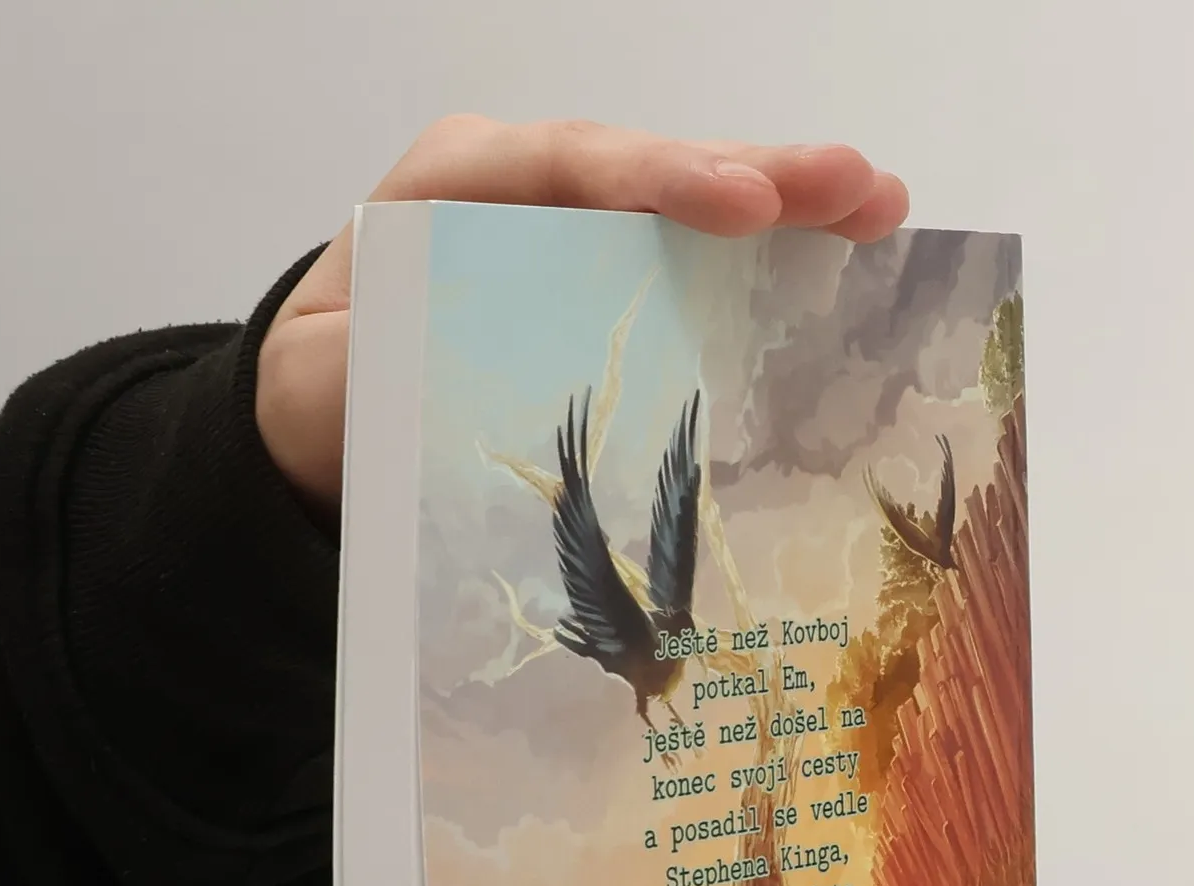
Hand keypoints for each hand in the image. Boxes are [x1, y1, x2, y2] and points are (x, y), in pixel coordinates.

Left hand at [256, 116, 909, 518]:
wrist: (314, 412)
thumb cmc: (326, 391)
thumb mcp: (331, 380)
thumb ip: (387, 371)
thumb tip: (479, 398)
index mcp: (452, 191)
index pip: (565, 166)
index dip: (660, 179)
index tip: (743, 207)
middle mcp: (525, 194)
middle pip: (649, 168)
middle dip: (759, 173)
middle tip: (859, 188)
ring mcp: (575, 237)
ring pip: (684, 209)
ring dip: (788, 209)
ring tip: (879, 209)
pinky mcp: (607, 289)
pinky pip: (689, 270)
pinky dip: (765, 272)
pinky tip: (839, 271)